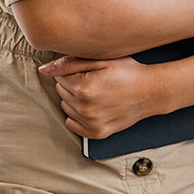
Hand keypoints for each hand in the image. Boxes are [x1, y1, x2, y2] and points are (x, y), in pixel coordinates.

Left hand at [38, 55, 162, 139]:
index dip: (72, 70)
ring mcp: (91, 124)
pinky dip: (76, 115)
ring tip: (94, 90)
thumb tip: (44, 69)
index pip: (59, 77)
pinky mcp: (96, 133)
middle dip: (71, 83)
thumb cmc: (128, 71)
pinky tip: (91, 105)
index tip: (87, 69)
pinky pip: (72, 124)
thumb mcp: (102, 59)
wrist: (150, 92)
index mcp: (84, 88)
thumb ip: (70, 62)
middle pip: (61, 91)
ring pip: (65, 107)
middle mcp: (85, 109)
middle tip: (91, 78)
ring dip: (73, 98)